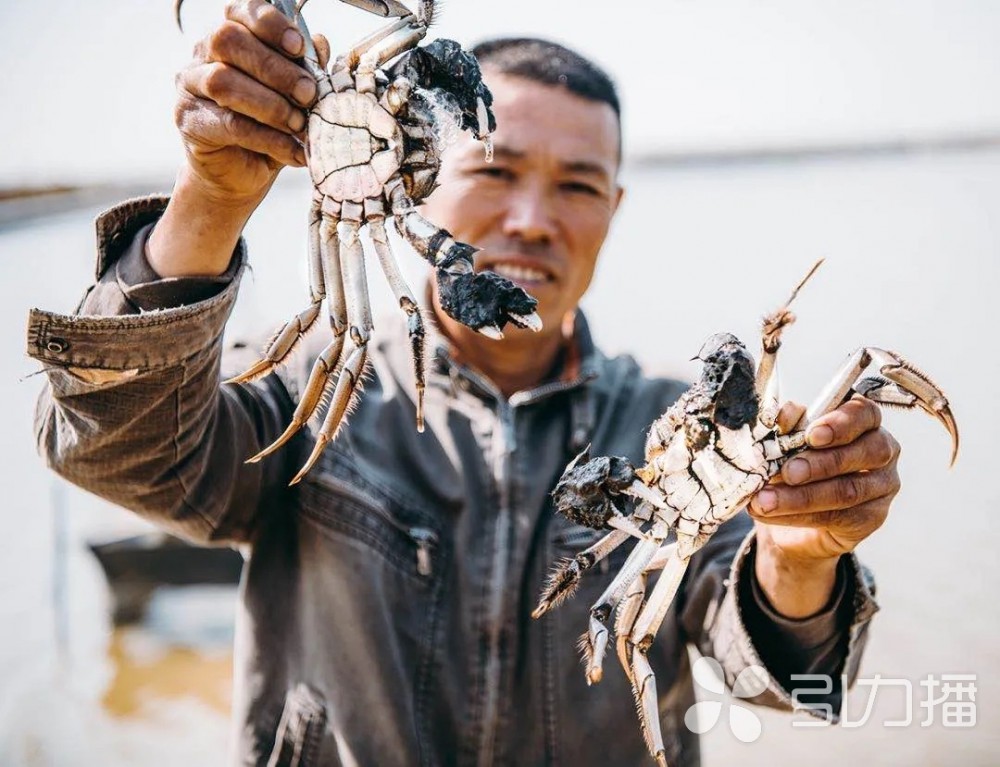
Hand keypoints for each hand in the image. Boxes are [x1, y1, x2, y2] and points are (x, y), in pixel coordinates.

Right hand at [175, 0, 329, 202]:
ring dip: (270, 104)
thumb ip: (304, 69)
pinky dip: (268, 138)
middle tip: (308, 94)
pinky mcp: (189, 121)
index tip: (298, 46)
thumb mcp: (293, 97)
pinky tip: (293, 150)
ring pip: (223, 81)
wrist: (242, 172)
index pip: (240, 11)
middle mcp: (203, 53)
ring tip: (299, 124)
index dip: (270, 23)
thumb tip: (320, 44)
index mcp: (231, 35)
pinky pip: (229, 124)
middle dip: (275, 68)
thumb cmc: (269, 126)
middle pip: (229, 40)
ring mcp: (191, 86)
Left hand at [748, 397, 900, 615]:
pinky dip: (800, 515)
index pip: (864, 412)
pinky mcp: (872, 519)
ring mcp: (882, 487)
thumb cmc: (786, 467)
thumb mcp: (779, 444)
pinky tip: (768, 513)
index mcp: (861, 422)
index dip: (840, 420)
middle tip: (782, 471)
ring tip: (762, 499)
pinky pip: (840, 518)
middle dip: (817, 463)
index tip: (810, 432)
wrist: (788, 519)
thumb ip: (781, 427)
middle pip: (862, 453)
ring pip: (848, 490)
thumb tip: (778, 415)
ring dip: (801, 496)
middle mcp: (880, 452)